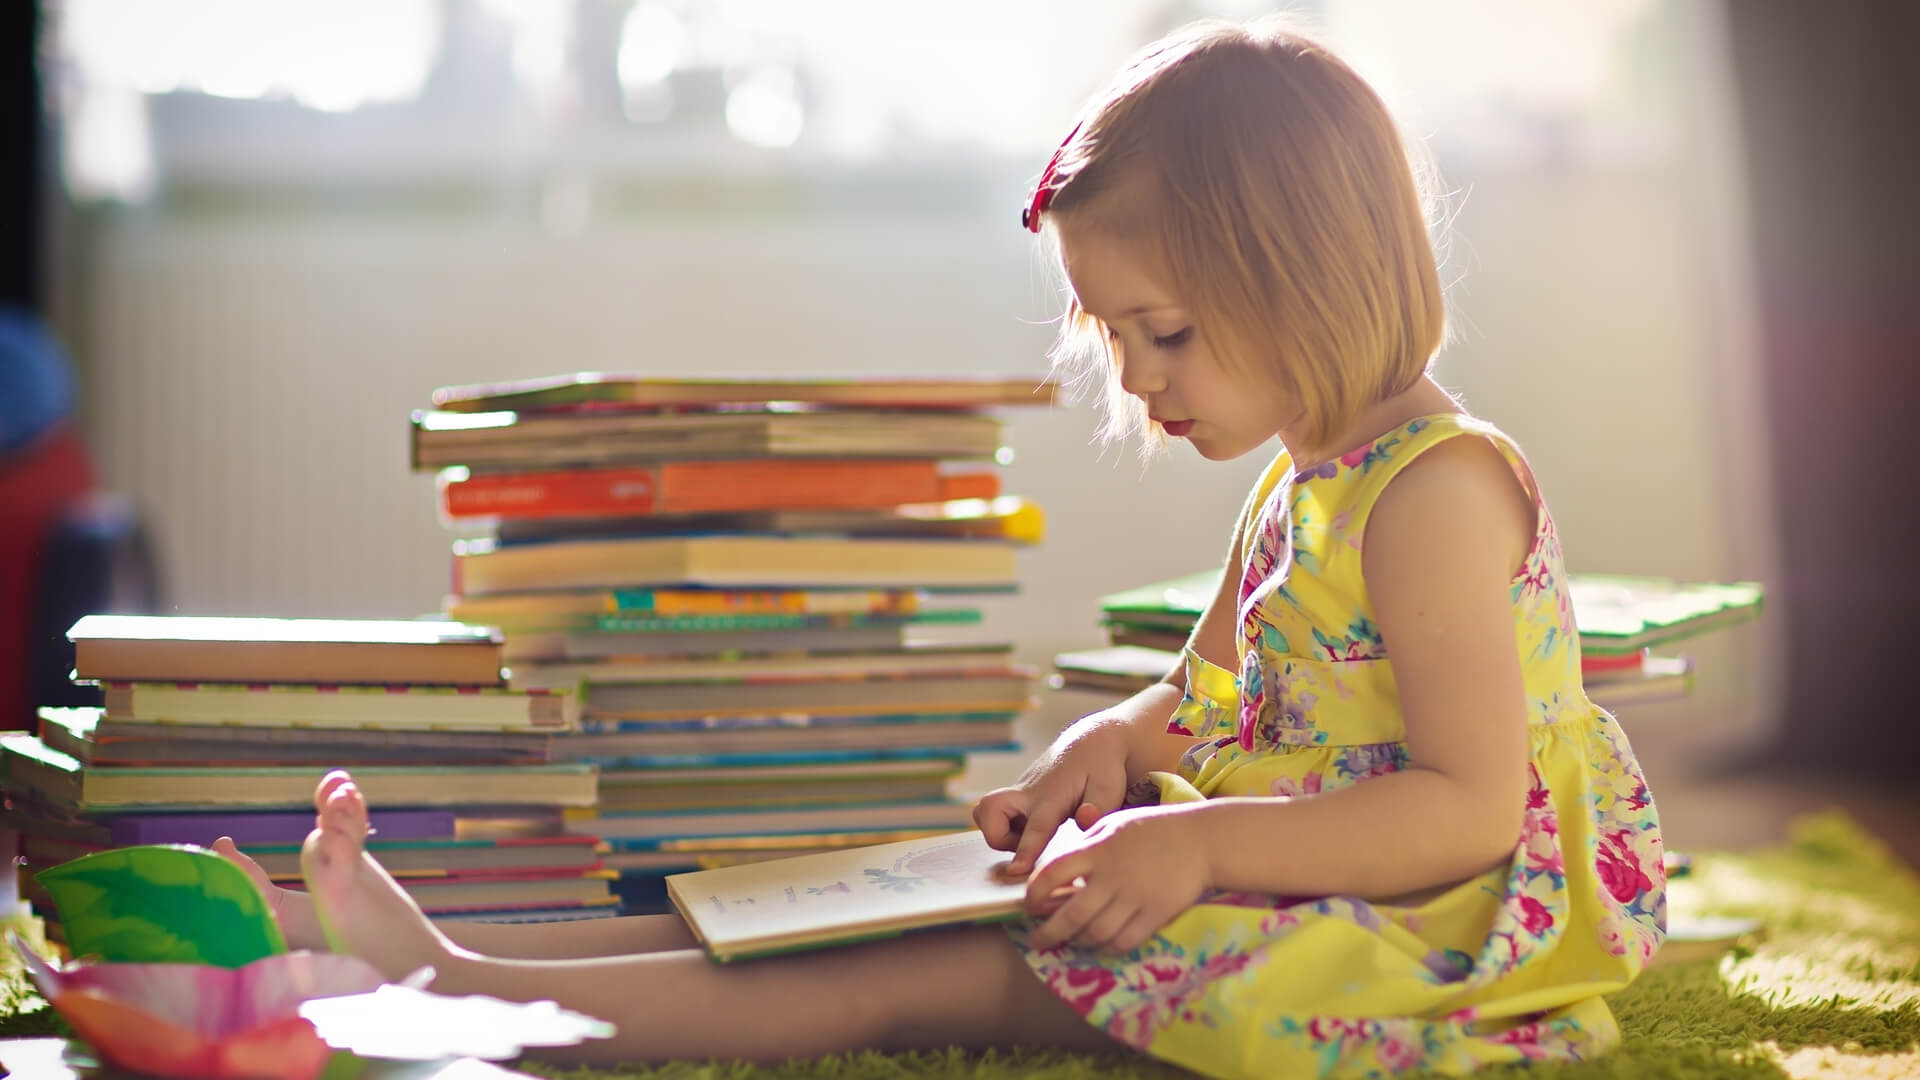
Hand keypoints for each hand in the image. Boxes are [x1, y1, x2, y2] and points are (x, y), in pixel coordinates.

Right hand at [973, 719, 1131, 875]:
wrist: (1089, 742)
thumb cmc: (1102, 768)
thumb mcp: (1110, 787)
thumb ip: (1099, 807)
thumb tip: (1084, 820)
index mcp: (1052, 796)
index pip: (1036, 826)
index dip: (1025, 849)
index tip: (1016, 870)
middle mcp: (1028, 794)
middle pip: (989, 812)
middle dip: (997, 837)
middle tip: (1024, 846)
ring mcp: (1019, 793)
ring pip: (985, 812)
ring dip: (997, 832)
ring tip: (1026, 837)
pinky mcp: (1016, 796)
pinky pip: (994, 813)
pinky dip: (1003, 826)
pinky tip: (1028, 828)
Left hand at [1024, 803, 1211, 952]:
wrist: (1202, 840)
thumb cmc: (1154, 829)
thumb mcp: (1114, 825)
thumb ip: (1087, 846)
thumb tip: (1060, 871)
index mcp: (1098, 850)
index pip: (1053, 874)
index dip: (1035, 894)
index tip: (1029, 905)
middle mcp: (1112, 876)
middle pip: (1070, 914)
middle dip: (1049, 933)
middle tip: (1037, 940)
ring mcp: (1134, 897)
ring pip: (1095, 933)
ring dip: (1078, 942)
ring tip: (1071, 941)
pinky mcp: (1155, 914)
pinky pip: (1123, 941)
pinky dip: (1107, 948)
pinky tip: (1101, 945)